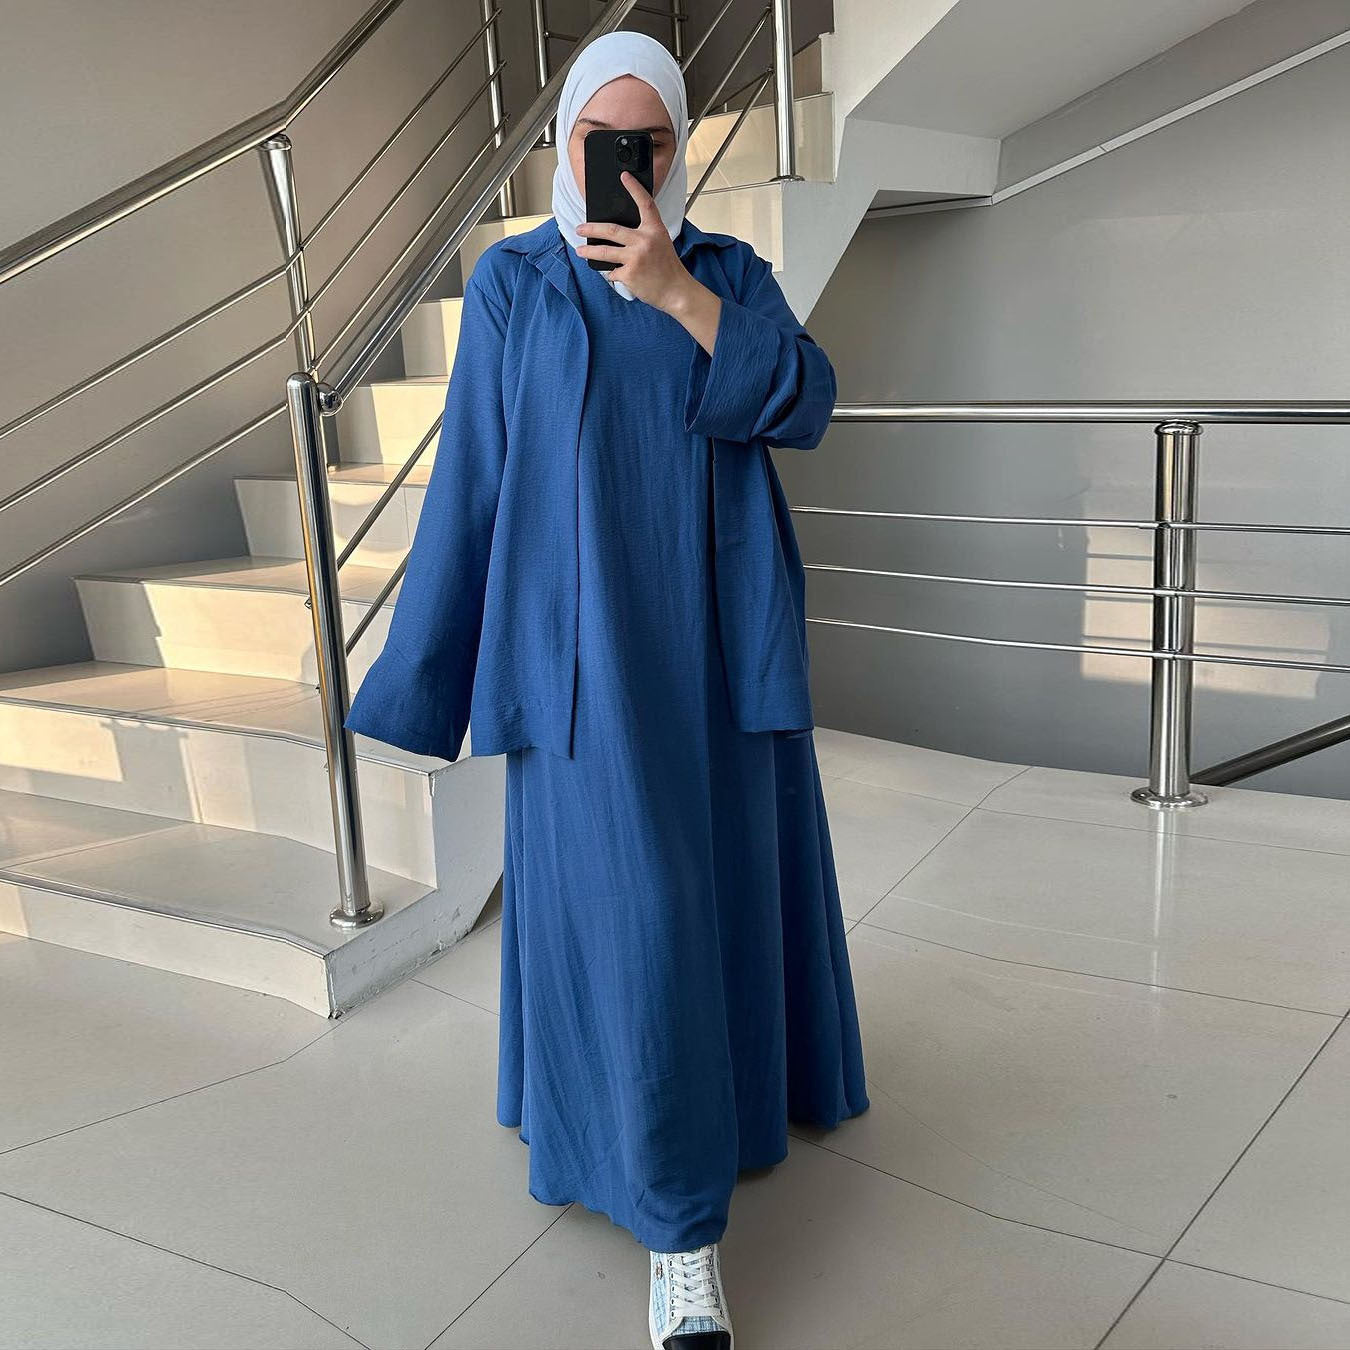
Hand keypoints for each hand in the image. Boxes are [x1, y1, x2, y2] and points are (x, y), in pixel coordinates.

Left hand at [576, 170, 698, 312]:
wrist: (676, 291)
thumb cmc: (668, 268)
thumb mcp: (660, 243)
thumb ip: (643, 235)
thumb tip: (616, 236)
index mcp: (654, 230)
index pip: (644, 203)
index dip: (634, 188)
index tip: (624, 176)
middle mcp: (644, 241)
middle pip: (611, 229)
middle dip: (591, 228)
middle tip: (580, 228)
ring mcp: (636, 257)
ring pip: (604, 251)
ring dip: (589, 251)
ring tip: (580, 250)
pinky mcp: (629, 274)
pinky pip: (613, 272)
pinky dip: (614, 274)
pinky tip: (621, 276)